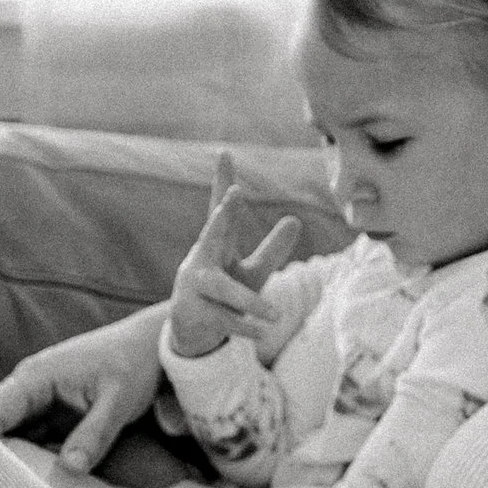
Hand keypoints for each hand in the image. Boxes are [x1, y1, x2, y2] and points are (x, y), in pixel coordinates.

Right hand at [0, 305, 167, 473]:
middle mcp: (25, 391)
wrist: (149, 348)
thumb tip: (70, 468)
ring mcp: (34, 406)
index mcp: (34, 379)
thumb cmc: (133, 365)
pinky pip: (24, 443)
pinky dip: (17, 462)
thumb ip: (94, 434)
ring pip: (1, 436)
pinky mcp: (47, 420)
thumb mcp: (118, 400)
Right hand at [168, 151, 302, 361]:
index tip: (225, 154)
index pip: (218, 209)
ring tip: (276, 315)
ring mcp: (196, 288)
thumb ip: (272, 250)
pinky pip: (225, 320)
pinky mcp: (196, 313)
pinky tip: (264, 333)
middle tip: (234, 194)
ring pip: (224, 290)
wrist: (192, 331)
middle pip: (211, 235)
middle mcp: (201, 261)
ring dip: (249, 302)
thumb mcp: (252, 272)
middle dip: (222, 217)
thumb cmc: (224, 294)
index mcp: (215, 246)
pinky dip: (246, 327)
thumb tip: (295, 220)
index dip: (223, 183)